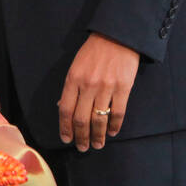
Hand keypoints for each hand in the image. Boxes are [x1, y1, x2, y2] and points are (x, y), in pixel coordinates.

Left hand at [58, 32, 139, 150]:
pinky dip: (114, 125)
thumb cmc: (94, 52)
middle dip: (81, 136)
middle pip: (81, 118)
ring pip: (99, 118)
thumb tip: (62, 107)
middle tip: (82, 148)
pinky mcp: (124, 88)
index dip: (65, 127)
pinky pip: (118, 112)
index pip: (65, 109)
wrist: (117, 37)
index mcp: (73, 79)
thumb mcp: (75, 66)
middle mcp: (88, 85)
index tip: (66, 139)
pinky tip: (111, 132)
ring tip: (97, 145)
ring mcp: (106, 87)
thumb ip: (70, 87)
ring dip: (97, 135)